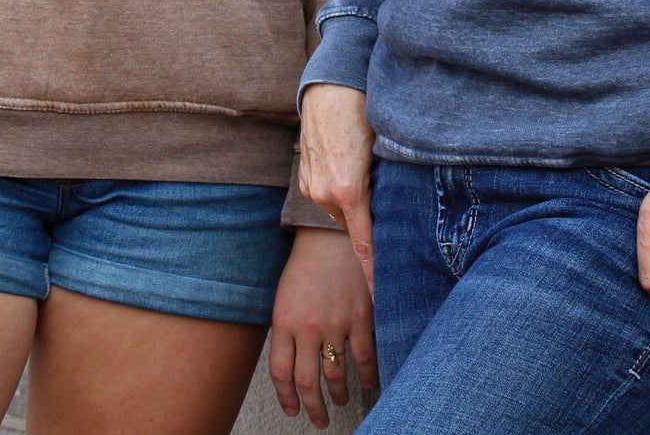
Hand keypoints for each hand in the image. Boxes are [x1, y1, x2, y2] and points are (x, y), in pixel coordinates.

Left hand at [269, 227, 376, 427]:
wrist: (331, 234)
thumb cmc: (307, 264)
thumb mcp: (285, 297)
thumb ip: (287, 331)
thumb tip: (292, 364)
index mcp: (284, 322)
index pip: (281, 373)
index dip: (287, 398)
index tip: (293, 410)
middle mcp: (308, 328)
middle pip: (307, 382)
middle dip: (313, 408)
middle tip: (319, 419)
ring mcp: (335, 324)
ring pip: (336, 376)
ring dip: (338, 395)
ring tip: (341, 401)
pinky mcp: (360, 319)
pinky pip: (364, 359)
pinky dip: (368, 377)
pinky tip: (368, 383)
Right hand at [298, 83, 375, 294]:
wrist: (328, 84)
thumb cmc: (364, 109)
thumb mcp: (385, 148)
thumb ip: (389, 184)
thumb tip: (404, 209)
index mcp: (349, 190)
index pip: (365, 245)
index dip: (374, 275)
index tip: (384, 302)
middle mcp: (325, 194)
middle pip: (357, 226)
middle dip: (373, 222)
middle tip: (395, 215)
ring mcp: (312, 186)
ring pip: (343, 211)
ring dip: (357, 203)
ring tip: (369, 174)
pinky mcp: (305, 178)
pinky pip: (328, 197)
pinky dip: (341, 192)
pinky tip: (351, 167)